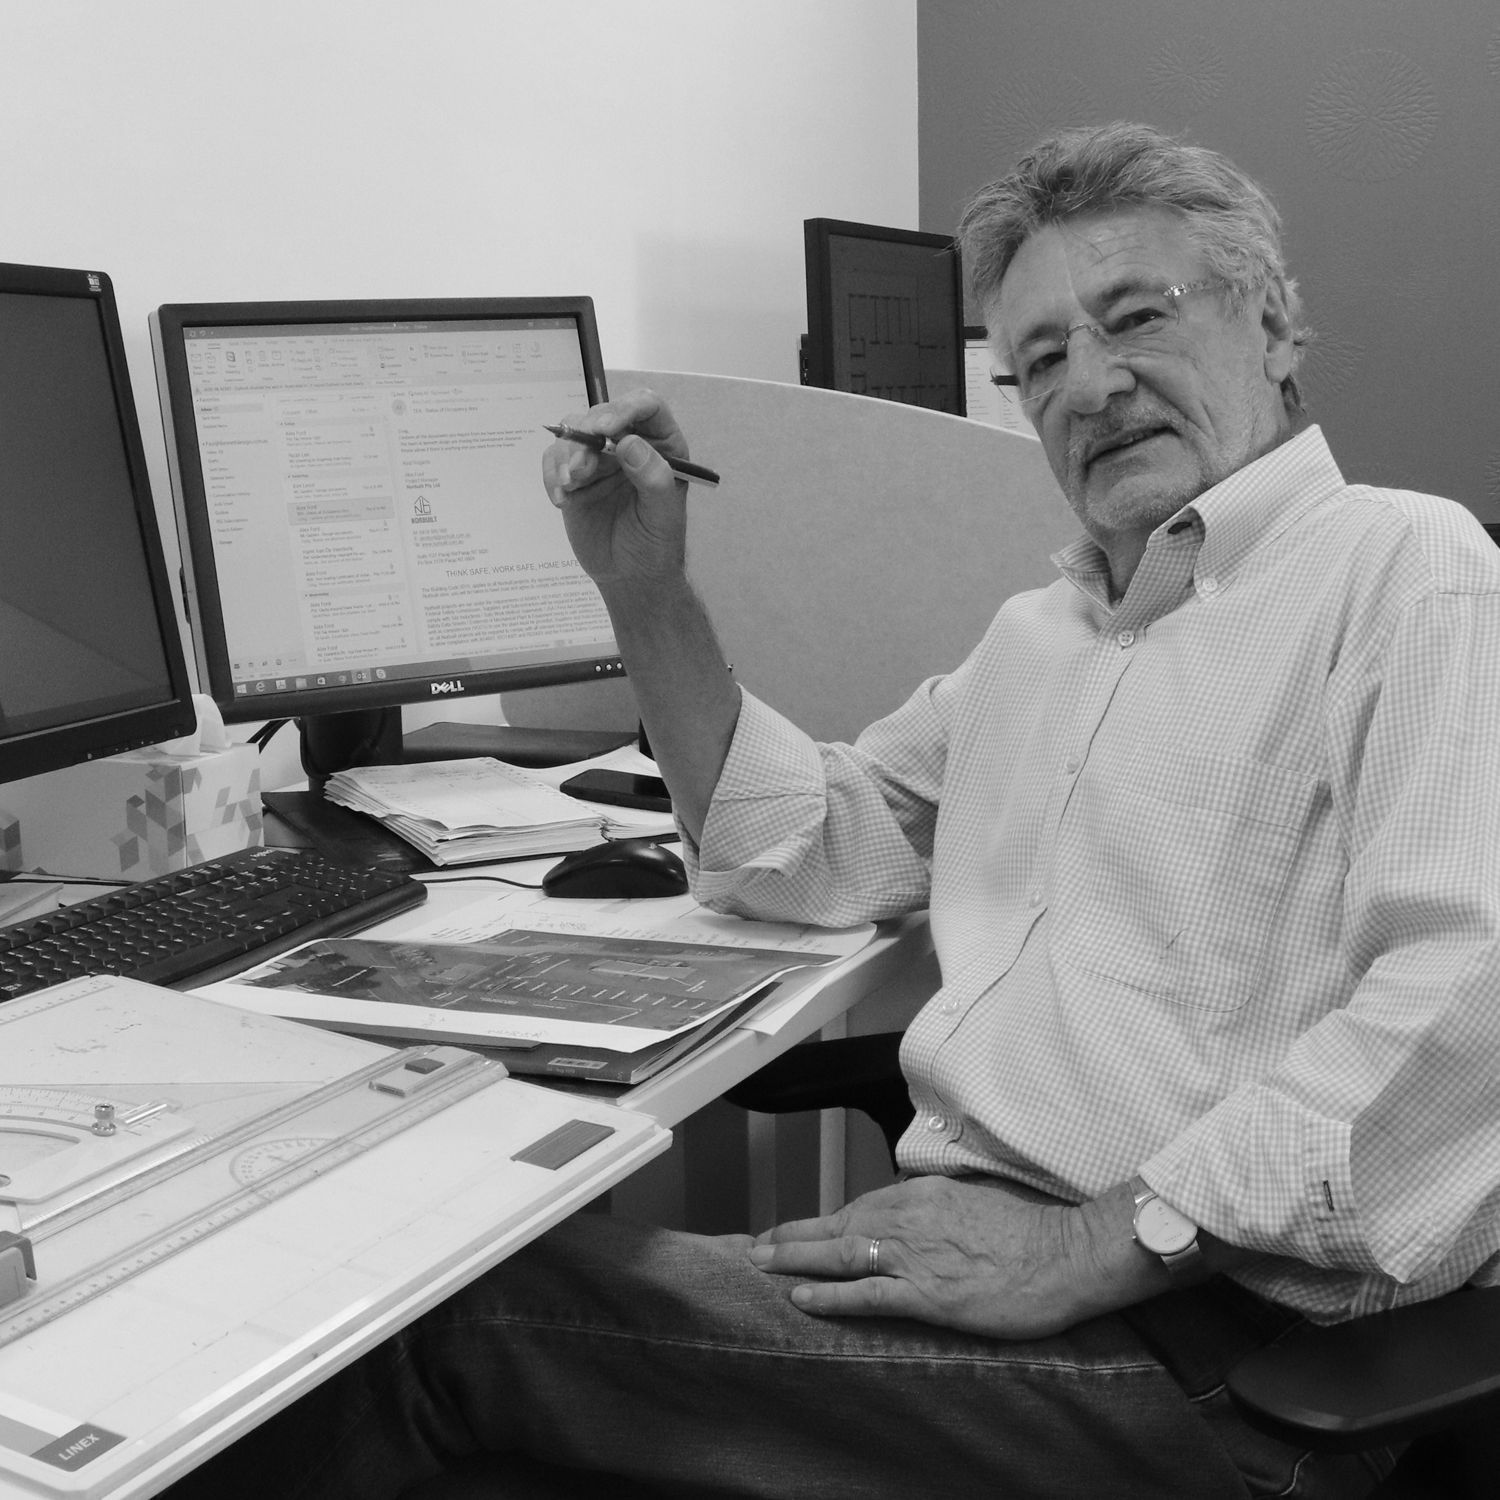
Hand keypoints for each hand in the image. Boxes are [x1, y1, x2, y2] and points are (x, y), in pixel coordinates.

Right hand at [542, 387, 692, 586]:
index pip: (646, 406)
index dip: (624, 408)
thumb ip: (654, 479)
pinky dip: (551, 476)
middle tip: (579, 469)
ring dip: (565, 456)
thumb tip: (629, 443)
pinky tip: (561, 501)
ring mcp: (599, 458)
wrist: (631, 576)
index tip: (605, 428)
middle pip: (601, 414)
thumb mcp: (663, 515)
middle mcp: (629, 443)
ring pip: (573, 434)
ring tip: (569, 487)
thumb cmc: (656, 545)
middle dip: (585, 437)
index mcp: (661, 445)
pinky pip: (554, 460)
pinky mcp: (575, 476)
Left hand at [748, 1176, 1160, 1339]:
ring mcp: (916, 1256)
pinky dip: (830, 1295)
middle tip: (756, 1245)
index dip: (823, 1220)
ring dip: (796, 1259)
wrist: (1067, 1254)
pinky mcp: (928, 1295)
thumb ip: (939, 1205)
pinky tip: (802, 1297)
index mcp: (923, 1193)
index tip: (796, 1227)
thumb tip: (918, 1211)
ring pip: (841, 1254)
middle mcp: (910, 1218)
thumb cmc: (1030, 1231)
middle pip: (838, 1225)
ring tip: (762, 1264)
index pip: (860, 1206)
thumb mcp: (975, 1199)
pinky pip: (867, 1293)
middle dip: (793, 1235)